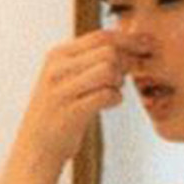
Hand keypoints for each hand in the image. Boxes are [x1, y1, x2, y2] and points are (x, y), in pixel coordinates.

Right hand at [14, 29, 141, 167]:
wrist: (36, 147)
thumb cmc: (59, 109)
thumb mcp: (65, 76)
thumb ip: (88, 58)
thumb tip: (126, 40)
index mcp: (57, 55)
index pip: (100, 36)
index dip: (129, 40)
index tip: (146, 46)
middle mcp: (57, 69)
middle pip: (108, 51)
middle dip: (127, 62)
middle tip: (128, 76)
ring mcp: (62, 91)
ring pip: (108, 70)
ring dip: (119, 81)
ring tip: (114, 89)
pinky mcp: (71, 113)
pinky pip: (106, 95)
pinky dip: (116, 98)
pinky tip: (110, 103)